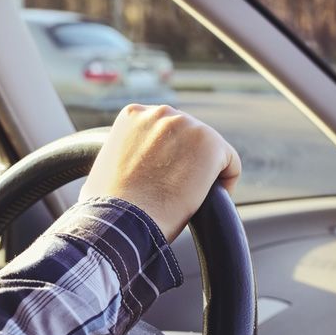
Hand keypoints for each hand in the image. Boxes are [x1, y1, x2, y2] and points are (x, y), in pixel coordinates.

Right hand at [80, 104, 240, 240]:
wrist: (119, 222)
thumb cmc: (107, 206)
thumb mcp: (105, 167)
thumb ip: (121, 155)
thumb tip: (123, 170)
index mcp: (133, 115)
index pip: (163, 133)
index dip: (165, 160)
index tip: (161, 182)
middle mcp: (160, 112)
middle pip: (188, 138)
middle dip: (185, 163)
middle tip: (175, 193)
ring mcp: (186, 125)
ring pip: (209, 150)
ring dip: (202, 173)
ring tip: (187, 198)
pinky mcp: (210, 144)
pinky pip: (230, 163)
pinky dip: (224, 183)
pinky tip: (204, 201)